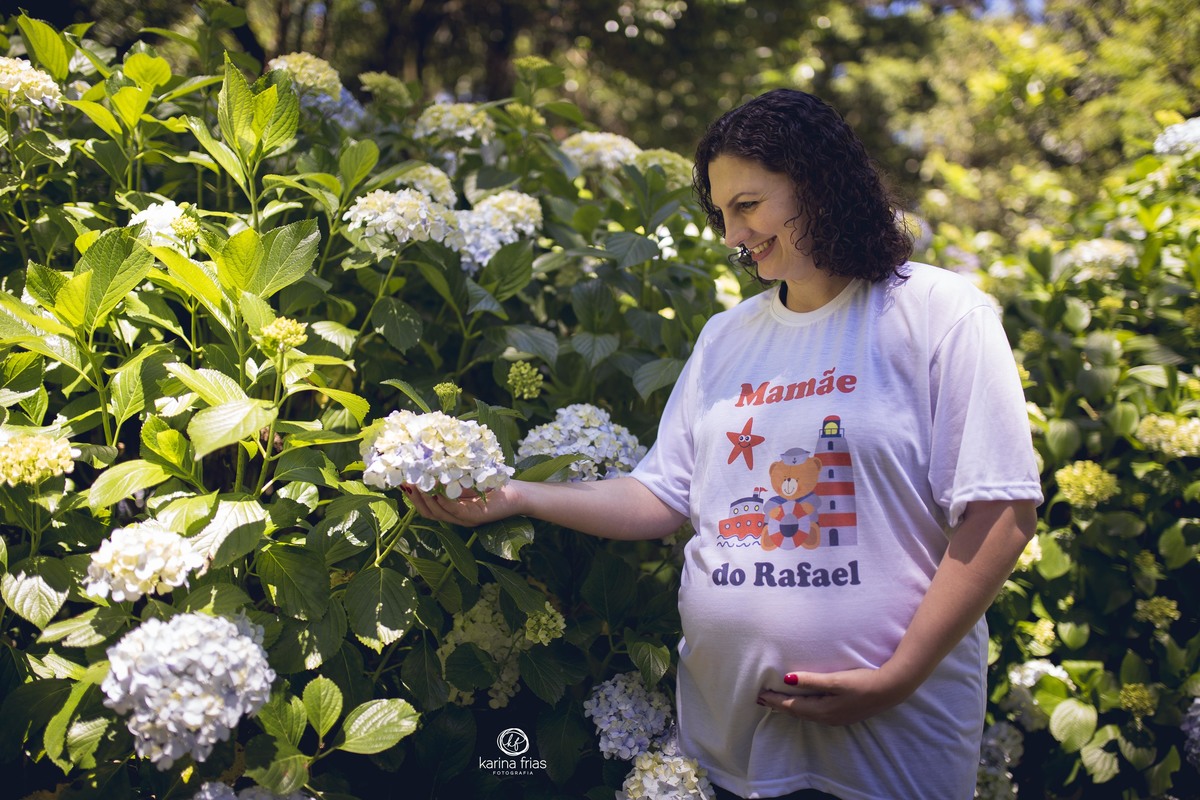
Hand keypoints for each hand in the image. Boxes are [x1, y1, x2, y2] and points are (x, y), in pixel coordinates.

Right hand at [403, 482, 524, 526]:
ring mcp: (466, 519)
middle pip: (429, 512)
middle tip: (405, 483)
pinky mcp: (476, 517)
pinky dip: (444, 501)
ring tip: (417, 485)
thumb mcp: (467, 479)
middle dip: (415, 498)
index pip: (427, 507)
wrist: (519, 493)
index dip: (413, 497)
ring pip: (439, 513)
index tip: (402, 482)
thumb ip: (450, 476)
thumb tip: (429, 461)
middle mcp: (457, 517)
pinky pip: (455, 510)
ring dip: (426, 499)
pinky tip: (437, 492)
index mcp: (453, 510)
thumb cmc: (494, 483)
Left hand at [756, 665, 915, 725]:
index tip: (759, 695)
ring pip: (806, 714)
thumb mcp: (835, 680)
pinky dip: (803, 708)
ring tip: (776, 702)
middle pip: (797, 712)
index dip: (774, 700)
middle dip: (778, 706)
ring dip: (790, 708)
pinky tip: (802, 704)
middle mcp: (827, 718)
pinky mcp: (842, 715)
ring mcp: (836, 718)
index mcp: (822, 710)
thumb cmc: (862, 682)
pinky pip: (815, 713)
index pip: (791, 706)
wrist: (890, 689)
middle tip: (761, 699)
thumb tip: (787, 678)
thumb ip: (811, 680)